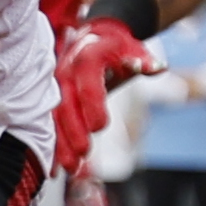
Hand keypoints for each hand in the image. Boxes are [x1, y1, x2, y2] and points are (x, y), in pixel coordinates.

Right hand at [51, 18, 162, 173]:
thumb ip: (144, 60)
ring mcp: (56, 88)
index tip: (101, 127)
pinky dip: (53, 145)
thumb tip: (156, 67)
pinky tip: (54, 169)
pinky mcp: (52, 99)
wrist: (94, 36)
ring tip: (70, 168)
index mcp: (86, 60)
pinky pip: (50, 124)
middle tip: (83, 154)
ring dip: (61, 145)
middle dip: (72, 132)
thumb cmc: (116, 45)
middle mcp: (65, 74)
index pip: (88, 87)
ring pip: (55, 119)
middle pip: (65, 107)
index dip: (92, 107)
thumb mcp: (133, 48)